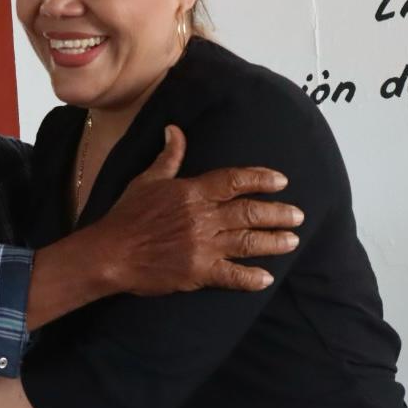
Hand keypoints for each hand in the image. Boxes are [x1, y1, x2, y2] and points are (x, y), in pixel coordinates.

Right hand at [96, 125, 302, 293]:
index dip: (260, 179)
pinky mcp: (198, 272)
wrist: (110, 253)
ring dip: (273, 242)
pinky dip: (251, 278)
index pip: (234, 181)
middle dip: (278, 214)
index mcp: (192, 192)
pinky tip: (265, 278)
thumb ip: (168, 157)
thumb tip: (174, 130)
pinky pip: (232, 276)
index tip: (281, 182)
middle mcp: (202, 218)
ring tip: (292, 242)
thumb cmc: (126, 216)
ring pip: (248, 242)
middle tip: (297, 216)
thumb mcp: (146, 180)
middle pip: (249, 212)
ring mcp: (202, 246)